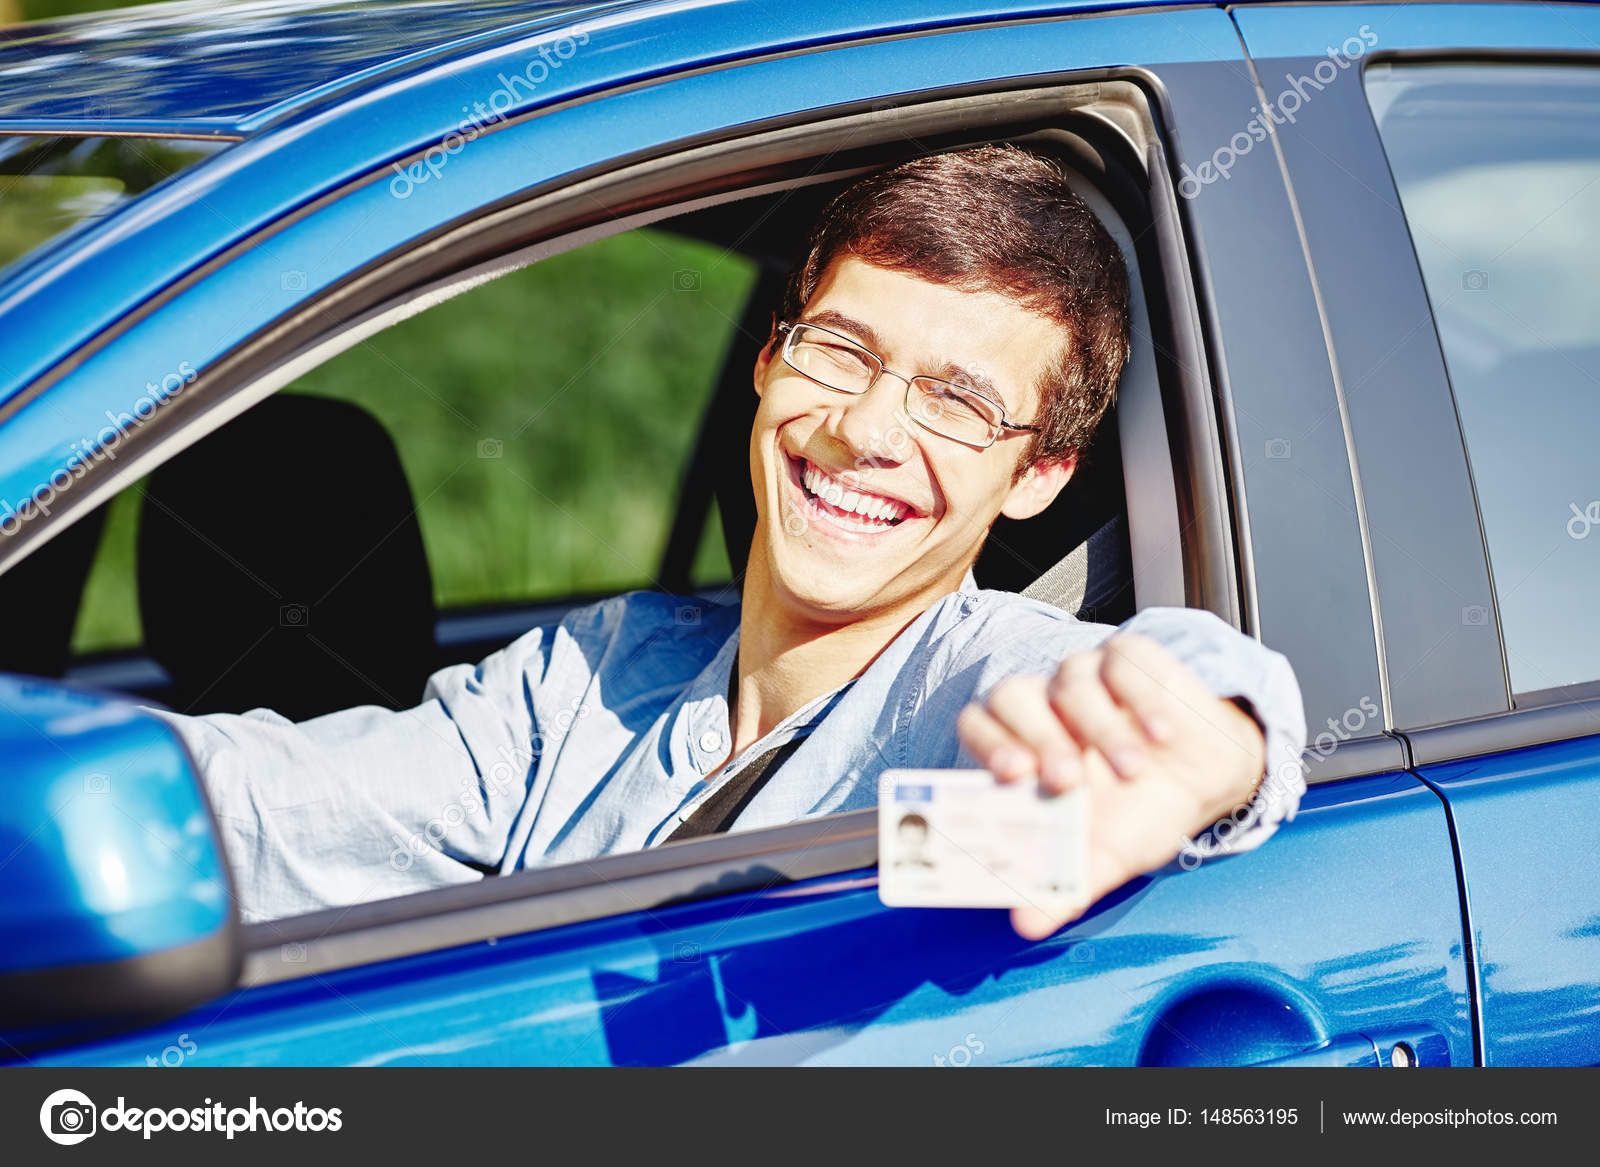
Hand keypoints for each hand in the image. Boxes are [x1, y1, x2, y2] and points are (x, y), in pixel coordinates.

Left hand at [955, 632, 1266, 939]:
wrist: (1206, 783)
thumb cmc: (1139, 814)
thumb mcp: (1105, 857)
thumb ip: (1064, 887)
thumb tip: (1026, 923)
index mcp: (1023, 749)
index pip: (978, 725)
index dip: (987, 744)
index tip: (1010, 776)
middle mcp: (1045, 706)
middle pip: (1012, 695)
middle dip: (1037, 736)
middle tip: (1065, 780)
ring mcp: (1086, 677)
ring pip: (1071, 679)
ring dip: (1100, 727)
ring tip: (1132, 770)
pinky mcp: (1131, 659)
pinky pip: (1123, 658)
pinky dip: (1140, 696)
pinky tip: (1160, 732)